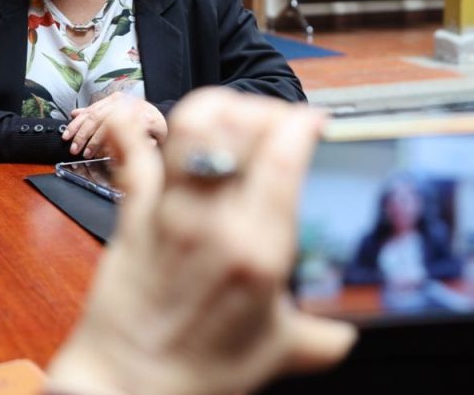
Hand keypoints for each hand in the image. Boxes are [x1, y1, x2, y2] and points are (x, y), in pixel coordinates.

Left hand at [47, 88, 355, 394]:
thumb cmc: (198, 374)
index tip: (311, 121)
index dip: (303, 120)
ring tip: (228, 116)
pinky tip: (133, 111)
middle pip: (241, 123)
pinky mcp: (135, 211)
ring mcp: (171, 208)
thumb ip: (319, 336)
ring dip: (215, 108)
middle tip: (273, 120)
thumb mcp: (275, 351)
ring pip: (191, 125)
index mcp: (260, 247)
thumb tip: (345, 333)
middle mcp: (215, 217)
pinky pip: (130, 152)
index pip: (286, 150)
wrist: (130, 387)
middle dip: (265, 107)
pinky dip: (128, 125)